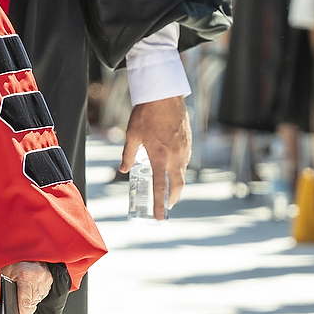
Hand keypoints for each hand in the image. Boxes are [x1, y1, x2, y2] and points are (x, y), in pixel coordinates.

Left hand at [0, 261, 53, 313]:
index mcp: (24, 275)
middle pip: (32, 302)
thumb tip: (12, 303)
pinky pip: (43, 293)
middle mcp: (37, 276)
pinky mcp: (50, 278)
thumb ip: (7, 287)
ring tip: (26, 306)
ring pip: (38, 299)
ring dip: (32, 304)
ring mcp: (45, 277)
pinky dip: (36, 296)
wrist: (27, 248)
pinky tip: (31, 295)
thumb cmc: (12, 260)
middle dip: (27, 312)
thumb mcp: (4, 272)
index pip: (25, 300)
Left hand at [119, 95, 189, 219]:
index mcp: (159, 156)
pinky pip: (185, 160)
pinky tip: (173, 168)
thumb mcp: (132, 136)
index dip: (160, 204)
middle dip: (173, 199)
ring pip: (182, 172)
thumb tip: (124, 170)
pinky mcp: (189, 142)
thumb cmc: (145, 114)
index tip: (160, 217)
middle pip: (178, 185)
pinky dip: (179, 168)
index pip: (160, 187)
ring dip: (177, 184)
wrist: (164, 96)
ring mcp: (184, 149)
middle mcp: (175, 156)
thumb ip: (128, 155)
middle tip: (167, 207)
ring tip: (169, 189)